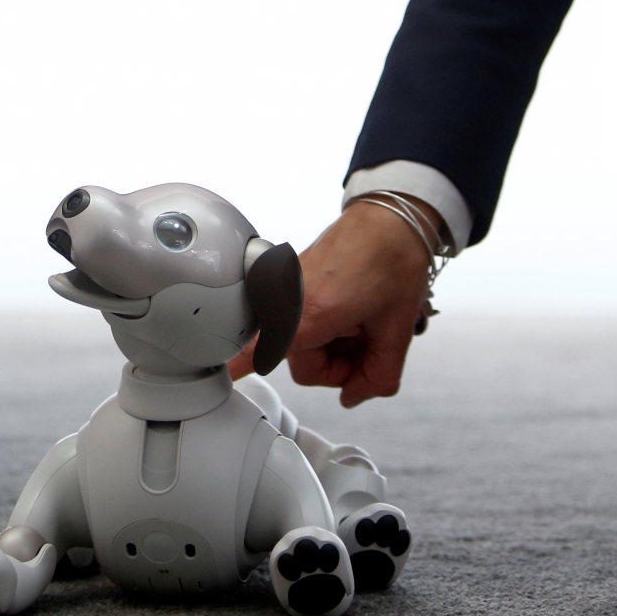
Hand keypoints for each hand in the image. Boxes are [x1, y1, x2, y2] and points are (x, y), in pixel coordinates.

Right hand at [229, 199, 433, 405]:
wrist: (391, 219)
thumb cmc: (393, 260)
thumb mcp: (396, 328)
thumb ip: (379, 374)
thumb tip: (356, 395)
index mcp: (312, 313)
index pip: (264, 351)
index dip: (242, 366)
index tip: (219, 374)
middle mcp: (290, 300)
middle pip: (301, 362)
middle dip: (338, 365)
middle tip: (369, 346)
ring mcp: (288, 289)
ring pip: (302, 344)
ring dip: (334, 346)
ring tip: (364, 323)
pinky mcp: (291, 283)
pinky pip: (300, 322)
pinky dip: (326, 328)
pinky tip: (352, 314)